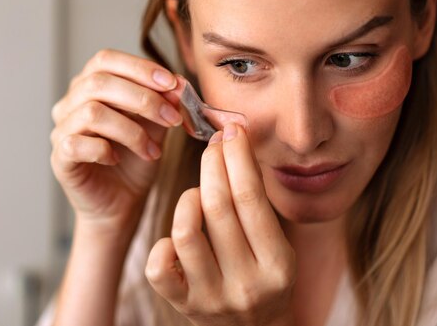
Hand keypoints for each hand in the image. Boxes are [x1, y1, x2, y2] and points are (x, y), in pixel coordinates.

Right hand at [50, 49, 182, 234]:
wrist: (122, 202)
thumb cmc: (136, 160)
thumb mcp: (156, 126)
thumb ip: (164, 102)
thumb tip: (178, 83)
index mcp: (90, 85)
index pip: (106, 59)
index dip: (140, 68)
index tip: (172, 84)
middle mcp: (70, 103)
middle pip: (99, 83)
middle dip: (143, 99)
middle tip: (172, 118)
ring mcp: (61, 130)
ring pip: (92, 112)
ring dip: (131, 130)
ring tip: (153, 151)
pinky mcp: (59, 158)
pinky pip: (76, 144)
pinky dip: (104, 150)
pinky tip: (118, 159)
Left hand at [146, 124, 296, 325]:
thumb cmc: (265, 276)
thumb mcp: (276, 244)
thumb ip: (256, 204)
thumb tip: (233, 143)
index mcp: (277, 264)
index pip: (250, 197)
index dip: (237, 156)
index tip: (232, 130)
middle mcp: (246, 283)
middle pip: (217, 206)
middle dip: (211, 164)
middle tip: (213, 144)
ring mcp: (211, 297)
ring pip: (185, 230)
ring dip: (189, 199)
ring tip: (198, 193)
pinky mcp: (182, 305)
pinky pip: (159, 266)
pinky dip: (162, 243)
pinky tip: (176, 237)